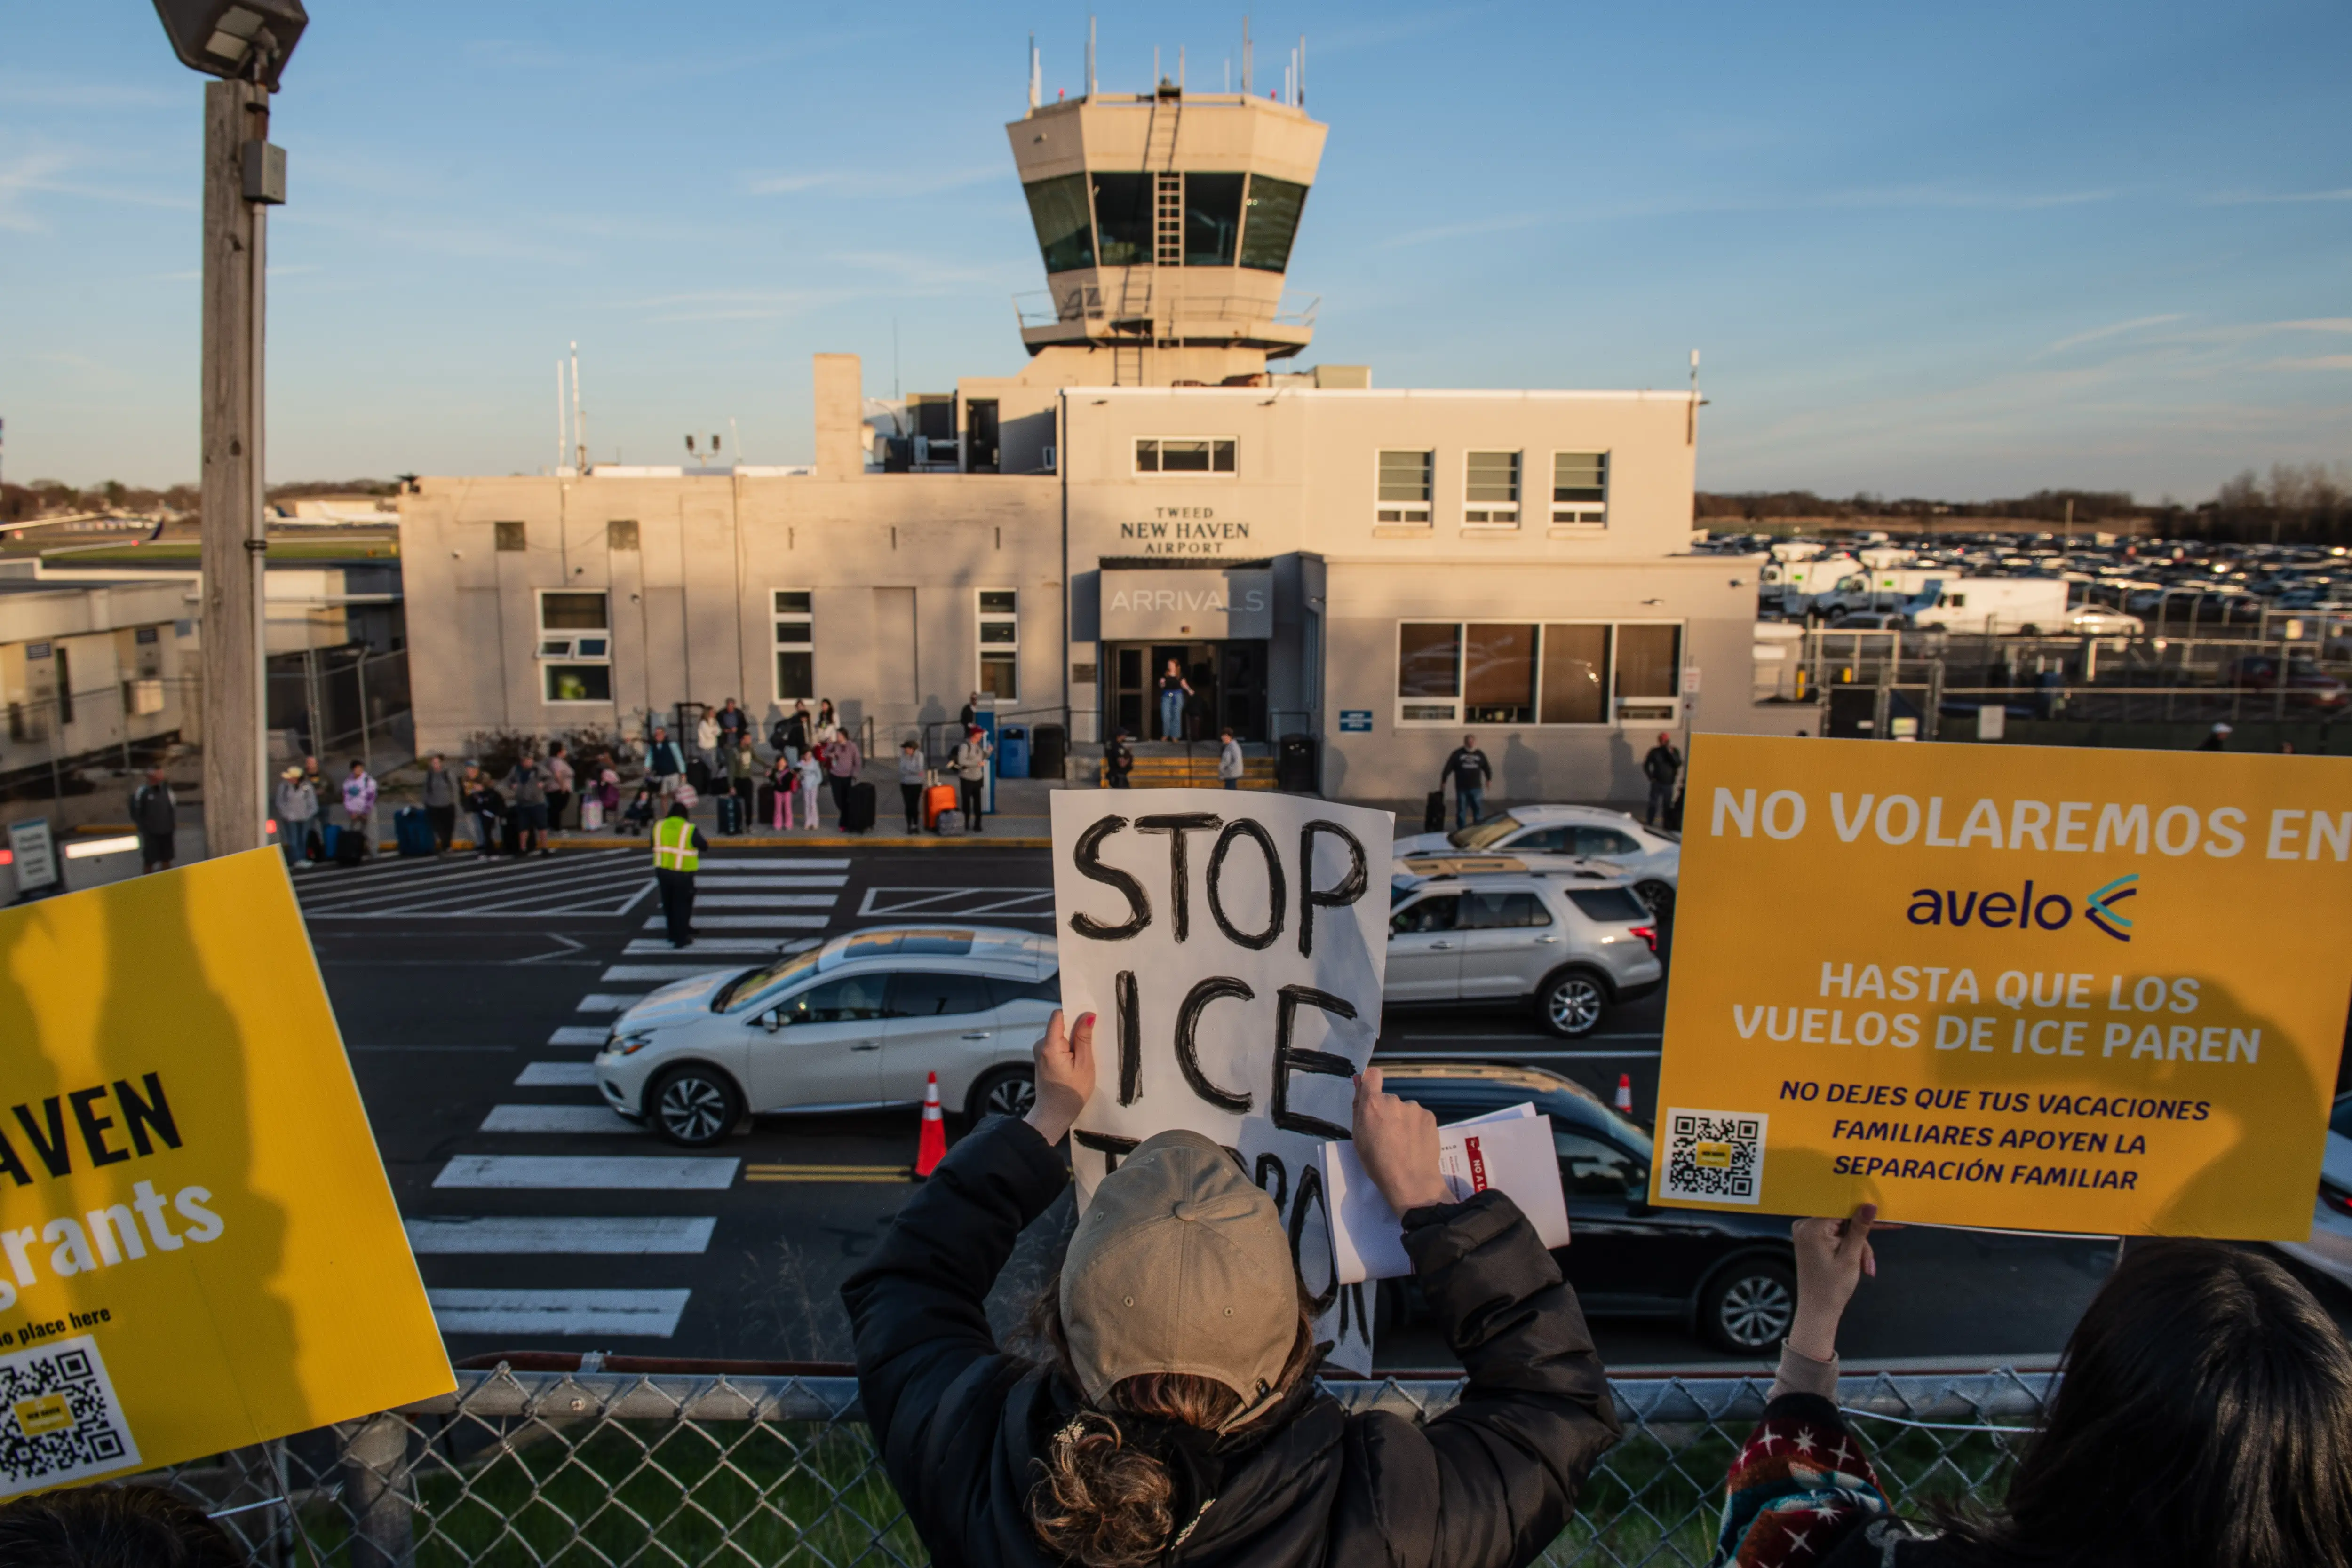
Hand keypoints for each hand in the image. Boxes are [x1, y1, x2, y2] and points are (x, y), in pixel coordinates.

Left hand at [1025, 1010, 1094, 1144]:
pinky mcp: (1042, 1058)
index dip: (1074, 1015)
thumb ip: (1084, 1038)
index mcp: (1049, 1045)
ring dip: (1072, 1042)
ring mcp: (1039, 1052)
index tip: (1088, 1021)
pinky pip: (1056, 1045)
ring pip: (1059, 1036)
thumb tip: (1087, 1015)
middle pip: (1060, 1025)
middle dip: (1075, 1031)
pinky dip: (1067, 1050)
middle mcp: (1040, 1045)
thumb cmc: (1071, 1093)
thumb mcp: (1084, 1065)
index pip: (1058, 1016)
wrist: (1053, 1115)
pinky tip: (1075, 1063)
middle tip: (1090, 1045)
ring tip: (1083, 1058)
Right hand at [1353, 1068, 1445, 1212]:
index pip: (1372, 1075)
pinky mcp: (1430, 1116)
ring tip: (1405, 1143)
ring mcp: (1414, 1107)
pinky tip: (1417, 1144)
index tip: (1372, 1093)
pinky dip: (1417, 1127)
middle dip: (1388, 1112)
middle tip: (1389, 1135)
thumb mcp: (1358, 1137)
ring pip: (1405, 1109)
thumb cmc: (1378, 1163)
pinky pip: (1419, 1117)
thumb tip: (1359, 1082)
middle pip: (1388, 1099)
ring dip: (1404, 1120)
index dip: (1371, 1081)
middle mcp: (1394, 1100)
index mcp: (1373, 1104)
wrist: (1411, 1182)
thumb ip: (1359, 1108)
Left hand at [1787, 1204, 1897, 1360]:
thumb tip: (1869, 1205)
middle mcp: (1804, 1225)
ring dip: (1857, 1249)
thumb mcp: (1850, 1257)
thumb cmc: (1832, 1287)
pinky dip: (1848, 1249)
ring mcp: (1806, 1233)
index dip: (1863, 1215)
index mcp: (1811, 1227)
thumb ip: (1860, 1229)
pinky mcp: (1811, 1241)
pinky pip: (1835, 1237)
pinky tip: (1858, 1265)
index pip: (1841, 1209)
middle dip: (1860, 1242)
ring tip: (1866, 1269)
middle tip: (1869, 1263)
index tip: (1883, 1218)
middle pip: (1843, 1221)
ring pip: (1842, 1231)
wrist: (1818, 1311)